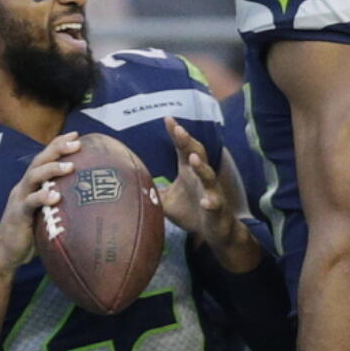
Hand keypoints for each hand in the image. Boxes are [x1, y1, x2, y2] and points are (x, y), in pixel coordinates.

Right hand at [0, 133, 80, 272]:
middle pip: (39, 161)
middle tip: (76, 143)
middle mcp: (24, 187)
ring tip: (70, 166)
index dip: (58, 145)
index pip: (44, 158)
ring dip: (52, 169)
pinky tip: (56, 196)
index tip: (76, 135)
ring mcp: (19, 199)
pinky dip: (42, 197)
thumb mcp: (46, 213)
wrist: (4, 253)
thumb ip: (59, 203)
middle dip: (57, 149)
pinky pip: (29, 202)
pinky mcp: (18, 214)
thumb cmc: (31, 234)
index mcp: (31, 185)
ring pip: (33, 176)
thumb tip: (88, 201)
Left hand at [160, 117, 256, 271]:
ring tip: (193, 158)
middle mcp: (200, 178)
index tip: (168, 119)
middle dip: (188, 142)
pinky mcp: (217, 209)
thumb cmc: (191, 212)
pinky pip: (215, 204)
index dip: (176, 134)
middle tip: (179, 129)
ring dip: (201, 167)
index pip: (183, 148)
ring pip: (209, 177)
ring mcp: (211, 192)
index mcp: (188, 172)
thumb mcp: (166, 200)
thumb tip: (132, 182)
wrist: (215, 232)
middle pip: (197, 155)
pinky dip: (211, 202)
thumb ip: (152, 189)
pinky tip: (206, 202)